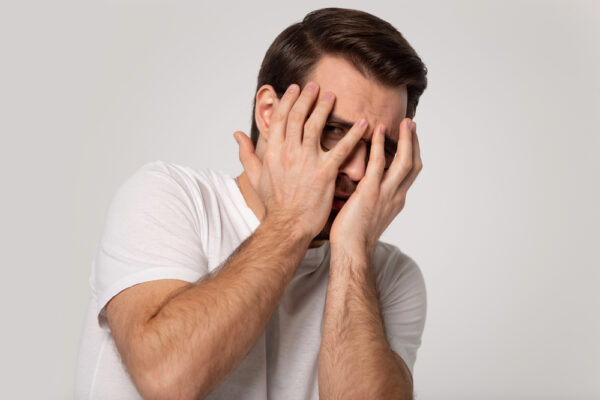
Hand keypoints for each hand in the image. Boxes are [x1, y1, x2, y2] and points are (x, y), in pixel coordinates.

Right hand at [234, 82, 367, 238]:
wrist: (287, 225)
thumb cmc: (274, 204)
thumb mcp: (255, 177)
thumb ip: (246, 153)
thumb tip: (237, 134)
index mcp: (273, 152)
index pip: (279, 118)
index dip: (288, 100)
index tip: (295, 89)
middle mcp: (289, 152)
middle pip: (297, 116)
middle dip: (307, 98)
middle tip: (316, 86)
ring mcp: (307, 162)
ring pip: (315, 126)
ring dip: (324, 108)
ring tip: (332, 96)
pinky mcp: (325, 173)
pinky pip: (341, 149)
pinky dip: (353, 135)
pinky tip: (362, 124)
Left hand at [329, 118, 421, 255]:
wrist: (351, 251)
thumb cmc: (353, 236)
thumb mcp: (369, 213)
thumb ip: (372, 197)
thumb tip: (363, 186)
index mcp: (396, 201)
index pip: (410, 173)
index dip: (412, 153)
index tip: (409, 138)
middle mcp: (396, 196)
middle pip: (414, 164)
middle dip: (415, 142)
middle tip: (410, 124)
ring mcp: (385, 194)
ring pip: (404, 161)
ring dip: (406, 139)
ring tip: (403, 122)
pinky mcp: (370, 192)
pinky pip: (379, 163)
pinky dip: (380, 145)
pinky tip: (377, 130)